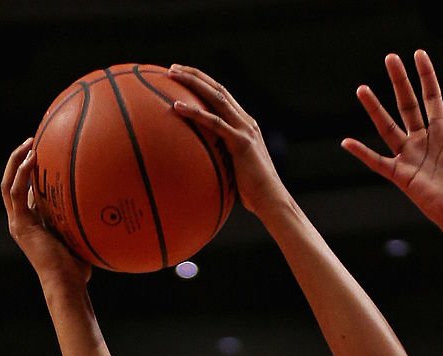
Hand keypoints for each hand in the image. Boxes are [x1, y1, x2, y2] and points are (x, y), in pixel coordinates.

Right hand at [1, 140, 90, 287]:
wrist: (67, 284)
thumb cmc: (79, 269)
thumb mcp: (80, 238)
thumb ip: (81, 221)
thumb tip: (103, 205)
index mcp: (33, 224)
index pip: (27, 192)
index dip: (32, 173)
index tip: (46, 154)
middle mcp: (22, 221)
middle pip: (13, 183)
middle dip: (19, 160)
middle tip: (33, 141)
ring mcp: (18, 223)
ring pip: (9, 183)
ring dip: (17, 161)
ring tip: (30, 143)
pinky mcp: (20, 225)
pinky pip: (16, 192)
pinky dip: (22, 173)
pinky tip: (33, 158)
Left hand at [168, 64, 288, 217]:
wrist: (271, 199)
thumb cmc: (253, 192)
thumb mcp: (236, 170)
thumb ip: (223, 159)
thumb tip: (204, 165)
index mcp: (246, 125)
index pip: (223, 96)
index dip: (204, 83)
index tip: (185, 76)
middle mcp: (246, 122)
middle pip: (218, 88)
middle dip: (195, 75)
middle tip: (173, 69)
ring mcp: (244, 130)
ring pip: (216, 97)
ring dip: (193, 83)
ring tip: (171, 75)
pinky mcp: (240, 142)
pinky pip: (213, 123)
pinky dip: (194, 112)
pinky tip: (176, 107)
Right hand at [342, 50, 442, 236]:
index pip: (431, 97)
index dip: (426, 76)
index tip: (418, 54)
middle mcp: (424, 142)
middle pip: (407, 105)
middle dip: (399, 81)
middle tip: (390, 58)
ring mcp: (411, 158)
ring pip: (388, 127)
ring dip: (375, 108)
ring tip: (362, 89)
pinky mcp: (402, 176)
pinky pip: (377, 162)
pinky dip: (362, 153)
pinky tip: (347, 142)